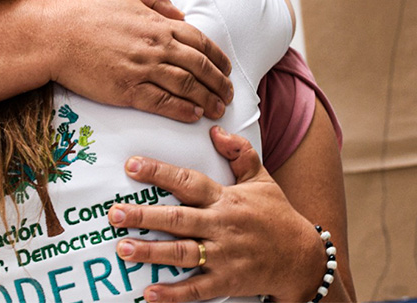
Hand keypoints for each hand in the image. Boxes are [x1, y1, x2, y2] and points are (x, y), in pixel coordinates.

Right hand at [51, 0, 233, 121]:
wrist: (55, 36)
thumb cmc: (86, 13)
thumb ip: (156, 0)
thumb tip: (179, 13)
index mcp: (158, 24)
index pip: (200, 41)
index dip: (218, 57)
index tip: (226, 69)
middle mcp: (156, 46)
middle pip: (200, 66)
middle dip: (219, 83)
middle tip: (228, 95)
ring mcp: (143, 69)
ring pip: (187, 87)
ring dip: (207, 99)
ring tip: (217, 110)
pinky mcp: (127, 90)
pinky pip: (163, 103)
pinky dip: (182, 110)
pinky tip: (193, 115)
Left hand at [107, 127, 326, 301]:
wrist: (302, 259)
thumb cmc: (277, 216)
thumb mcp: (263, 180)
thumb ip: (239, 153)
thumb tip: (215, 131)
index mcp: (226, 198)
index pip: (188, 181)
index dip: (160, 173)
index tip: (132, 165)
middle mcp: (222, 225)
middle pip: (178, 219)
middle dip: (144, 216)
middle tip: (114, 213)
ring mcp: (224, 255)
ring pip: (182, 254)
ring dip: (151, 253)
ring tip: (123, 248)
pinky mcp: (227, 281)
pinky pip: (196, 289)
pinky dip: (173, 294)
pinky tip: (149, 293)